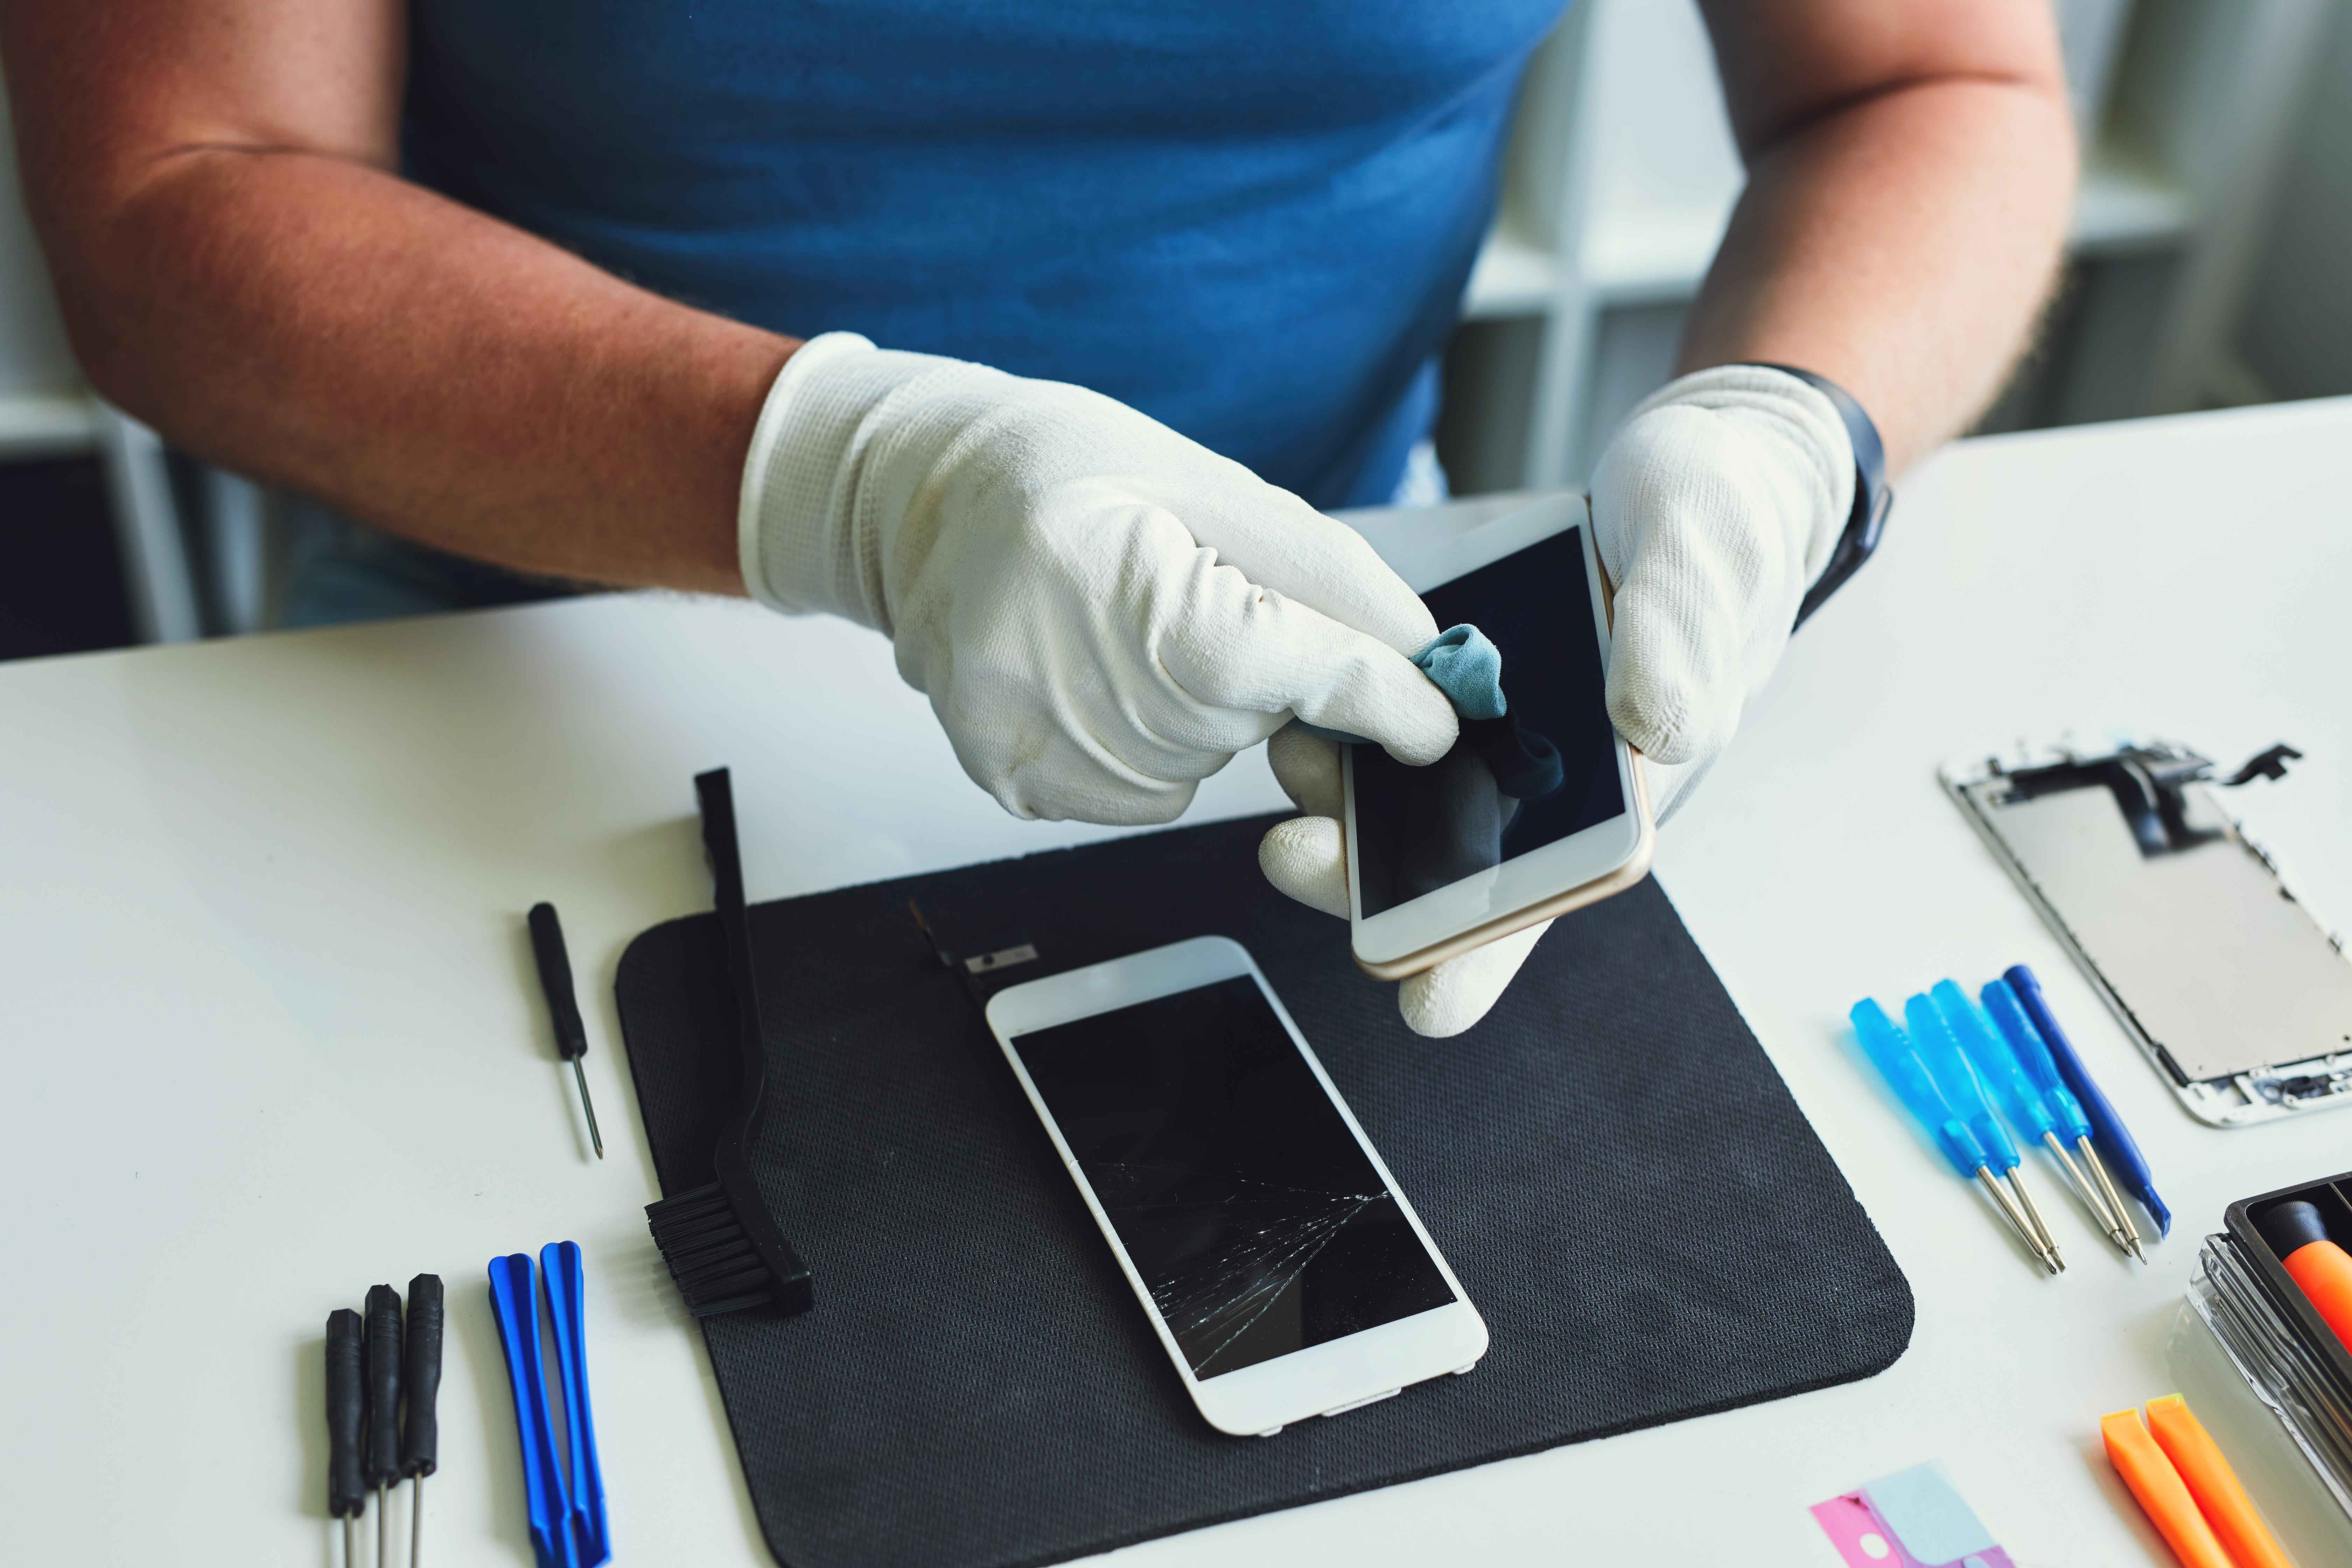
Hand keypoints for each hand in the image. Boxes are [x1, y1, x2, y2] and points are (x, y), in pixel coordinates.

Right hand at [737, 334, 1457, 823]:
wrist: (919, 499)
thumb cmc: (1059, 470)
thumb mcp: (1208, 483)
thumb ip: (1327, 575)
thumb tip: (1430, 659)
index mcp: (1110, 578)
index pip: (1294, 668)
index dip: (1387, 700)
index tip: (1439, 722)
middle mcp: (1060, 674)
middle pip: (1255, 719)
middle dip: (1271, 675)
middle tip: (1203, 598)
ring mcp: (1029, 743)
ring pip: (1207, 764)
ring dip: (1205, 707)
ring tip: (1128, 624)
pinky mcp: (1015, 784)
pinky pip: (1148, 795)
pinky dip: (1153, 743)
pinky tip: (1098, 672)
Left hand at [1257, 364, 1852, 1037]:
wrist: (1701, 466)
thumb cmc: (1727, 526)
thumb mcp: (1710, 567)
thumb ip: (1680, 643)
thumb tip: (1649, 726)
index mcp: (1628, 782)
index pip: (1551, 892)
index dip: (1485, 952)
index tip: (1422, 1002)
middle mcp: (1554, 771)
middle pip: (1453, 861)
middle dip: (1370, 879)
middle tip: (1293, 858)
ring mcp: (1502, 724)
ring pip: (1406, 793)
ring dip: (1339, 796)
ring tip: (1290, 761)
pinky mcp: (1464, 671)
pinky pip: (1390, 712)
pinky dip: (1344, 715)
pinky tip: (1300, 700)